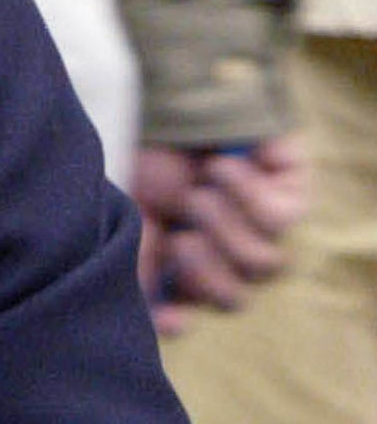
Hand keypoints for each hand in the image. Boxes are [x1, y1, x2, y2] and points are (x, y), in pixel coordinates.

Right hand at [132, 136, 309, 333]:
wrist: (177, 101)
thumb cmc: (151, 158)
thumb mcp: (131, 216)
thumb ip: (139, 264)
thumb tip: (154, 318)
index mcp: (189, 262)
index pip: (192, 311)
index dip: (181, 322)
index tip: (171, 319)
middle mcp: (230, 251)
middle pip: (234, 299)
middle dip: (206, 274)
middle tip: (181, 240)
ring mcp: (264, 227)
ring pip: (262, 264)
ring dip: (222, 229)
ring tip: (198, 194)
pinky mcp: (291, 195)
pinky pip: (279, 219)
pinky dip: (244, 195)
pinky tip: (220, 170)